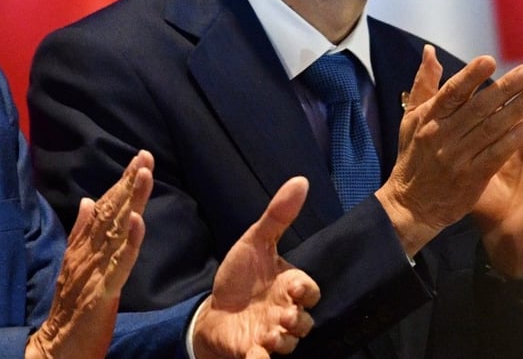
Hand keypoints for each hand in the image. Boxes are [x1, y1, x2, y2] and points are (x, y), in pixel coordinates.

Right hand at [26, 150, 153, 358]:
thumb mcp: (75, 265)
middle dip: (128, 182)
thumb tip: (88, 200)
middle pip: (110, 211)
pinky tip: (137, 221)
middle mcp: (86, 252)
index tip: (138, 160)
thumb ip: (81, 233)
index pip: (105, 207)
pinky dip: (129, 242)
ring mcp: (93, 270)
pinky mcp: (101, 290)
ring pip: (116, 230)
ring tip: (143, 174)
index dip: (121, 183)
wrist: (56, 346)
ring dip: (131, 200)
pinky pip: (118, 264)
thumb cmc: (70, 307)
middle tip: (145, 156)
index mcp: (83, 245)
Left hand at [192, 177, 320, 358]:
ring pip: (288, 344)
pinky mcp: (252, 353)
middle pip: (304, 321)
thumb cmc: (240, 276)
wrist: (214, 309)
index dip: (304, 290)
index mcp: (287, 287)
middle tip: (282, 315)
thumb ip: (278, 215)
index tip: (293, 288)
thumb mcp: (255, 241)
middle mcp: (284, 313)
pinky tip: (255, 356)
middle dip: (297, 319)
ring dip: (282, 341)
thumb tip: (301, 180)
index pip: (308, 290)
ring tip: (269, 335)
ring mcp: (270, 336)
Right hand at [376, 45, 522, 255]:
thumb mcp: (411, 119)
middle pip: (477, 108)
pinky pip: (494, 155)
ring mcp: (456, 158)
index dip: (470, 76)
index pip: (451, 92)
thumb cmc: (414, 157)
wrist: (411, 204)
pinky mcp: (471, 178)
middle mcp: (441, 135)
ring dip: (516, 110)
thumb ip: (424, 85)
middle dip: (504, 88)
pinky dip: (511, 140)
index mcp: (428, 118)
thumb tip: (430, 52)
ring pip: (490, 129)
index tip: (490, 60)